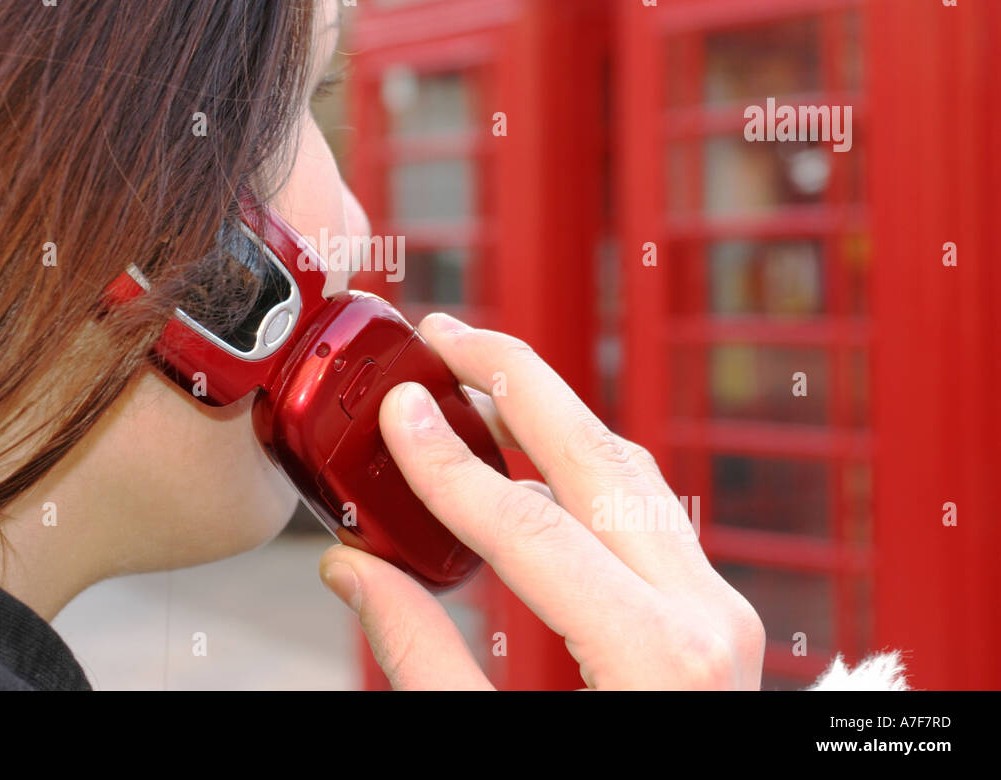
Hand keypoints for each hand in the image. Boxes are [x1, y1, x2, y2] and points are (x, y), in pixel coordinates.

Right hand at [318, 313, 764, 689]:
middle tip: (447, 334)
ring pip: (632, 474)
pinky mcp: (708, 616)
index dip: (445, 463)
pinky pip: (646, 510)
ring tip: (478, 379)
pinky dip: (583, 466)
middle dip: (517, 381)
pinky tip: (533, 456)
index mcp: (654, 658)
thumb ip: (421, 661)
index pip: (528, 527)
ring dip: (551, 415)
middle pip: (599, 460)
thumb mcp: (493, 750)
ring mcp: (716, 612)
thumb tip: (354, 571)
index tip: (396, 411)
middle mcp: (702, 618)